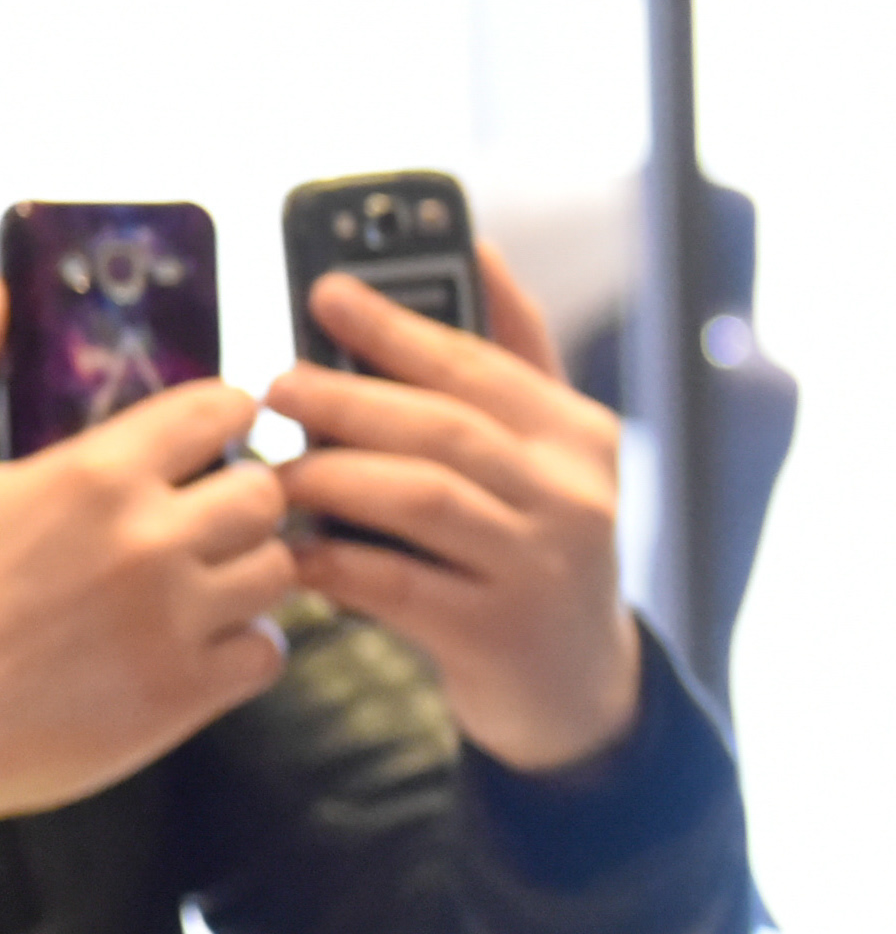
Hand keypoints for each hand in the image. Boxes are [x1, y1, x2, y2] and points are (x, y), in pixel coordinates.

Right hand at [0, 309, 295, 815]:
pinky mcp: (178, 697)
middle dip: (239, 505)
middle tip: (202, 526)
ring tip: (195, 590)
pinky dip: (240, 653)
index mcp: (91, 476)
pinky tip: (193, 654)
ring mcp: (170, 620)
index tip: (213, 439)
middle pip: (265, 492)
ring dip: (245, 576)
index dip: (222, 421)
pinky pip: (268, 653)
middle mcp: (147, 540)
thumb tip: (10, 290)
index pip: (217, 410)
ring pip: (279, 570)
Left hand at [264, 246, 637, 776]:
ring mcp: (539, 564)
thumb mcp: (551, 456)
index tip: (325, 292)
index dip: (400, 323)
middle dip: (349, 397)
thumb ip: (513, 361)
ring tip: (276, 469)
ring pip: (420, 497)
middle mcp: (574, 493)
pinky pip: (396, 583)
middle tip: (276, 385)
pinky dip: (335, 562)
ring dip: (333, 476)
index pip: (483, 363)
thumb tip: (475, 246)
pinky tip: (294, 553)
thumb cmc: (537, 549)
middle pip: (445, 426)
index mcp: (581, 434)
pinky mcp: (495, 632)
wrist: (580, 687)